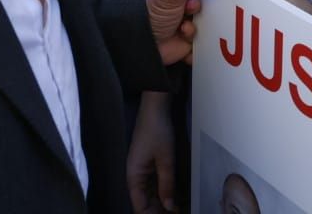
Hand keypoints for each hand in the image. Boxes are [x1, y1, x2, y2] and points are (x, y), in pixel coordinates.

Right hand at [127, 91, 176, 212]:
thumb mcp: (165, 159)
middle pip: (144, 202)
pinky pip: (153, 185)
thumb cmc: (157, 131)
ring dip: (161, 204)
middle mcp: (135, 176)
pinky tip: (173, 198)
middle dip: (158, 211)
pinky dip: (162, 193)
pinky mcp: (148, 164)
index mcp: (134, 176)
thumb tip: (169, 207)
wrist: (155, 108)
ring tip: (177, 209)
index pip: (140, 206)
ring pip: (149, 195)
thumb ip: (167, 185)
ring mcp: (141, 170)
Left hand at [146, 0, 232, 64]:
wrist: (146, 42)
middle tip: (209, 1)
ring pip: (227, 4)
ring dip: (209, 12)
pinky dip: (201, 28)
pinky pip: (218, 24)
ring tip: (189, 13)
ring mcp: (206, 2)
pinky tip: (184, 28)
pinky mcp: (208, 22)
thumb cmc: (151, 9)